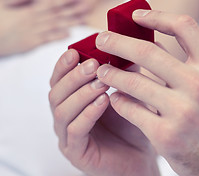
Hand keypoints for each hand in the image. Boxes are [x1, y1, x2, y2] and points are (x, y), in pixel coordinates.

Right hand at [0, 0, 86, 58]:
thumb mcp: (3, 4)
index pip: (51, 4)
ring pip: (55, 26)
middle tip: (89, 7)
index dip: (66, 1)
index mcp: (27, 10)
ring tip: (84, 20)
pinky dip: (57, 36)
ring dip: (70, 22)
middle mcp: (32, 20)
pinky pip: (46, 39)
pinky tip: (69, 34)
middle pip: (57, 14)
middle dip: (74, 11)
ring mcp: (31, 32)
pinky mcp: (28, 44)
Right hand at [48, 50, 159, 175]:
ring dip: (81, 93)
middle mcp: (65, 116)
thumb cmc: (132, 122)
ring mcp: (67, 136)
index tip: (75, 50)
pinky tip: (103, 103)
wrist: (141, 157)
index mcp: (71, 99)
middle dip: (74, 76)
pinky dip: (87, 114)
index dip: (64, 64)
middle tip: (93, 65)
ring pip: (62, 110)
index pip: (59, 78)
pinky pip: (75, 131)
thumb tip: (126, 42)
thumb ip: (123, 70)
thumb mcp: (128, 91)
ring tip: (101, 83)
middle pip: (56, 92)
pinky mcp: (76, 153)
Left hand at [94, 10, 198, 175]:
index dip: (157, 16)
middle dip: (117, 42)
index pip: (184, 26)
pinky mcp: (165, 135)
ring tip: (100, 71)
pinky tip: (113, 98)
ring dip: (111, 73)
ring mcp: (182, 110)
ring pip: (132, 81)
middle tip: (100, 39)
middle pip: (148, 51)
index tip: (135, 16)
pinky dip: (117, 100)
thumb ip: (192, 64)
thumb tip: (154, 40)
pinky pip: (130, 109)